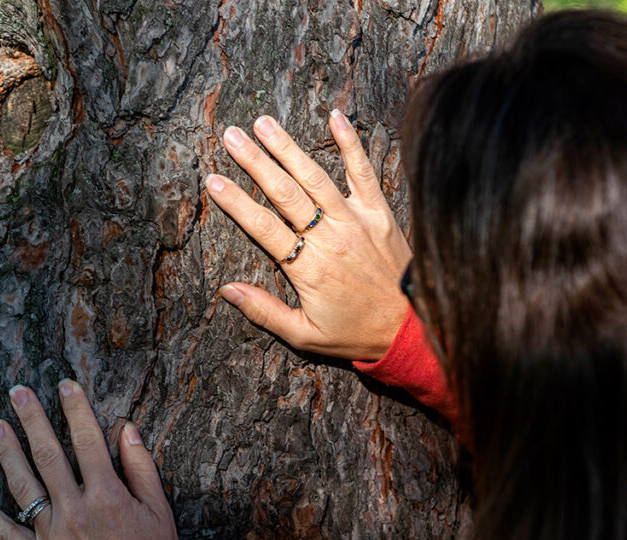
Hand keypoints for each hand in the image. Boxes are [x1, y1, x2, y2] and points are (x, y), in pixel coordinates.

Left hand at [0, 381, 183, 539]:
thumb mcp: (159, 510)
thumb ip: (141, 467)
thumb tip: (126, 429)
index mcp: (106, 496)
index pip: (87, 440)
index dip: (76, 409)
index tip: (65, 385)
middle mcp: (75, 512)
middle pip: (48, 455)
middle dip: (32, 419)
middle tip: (18, 392)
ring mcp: (52, 536)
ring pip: (23, 486)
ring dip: (7, 453)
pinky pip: (8, 535)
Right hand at [206, 109, 411, 360]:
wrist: (413, 328)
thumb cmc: (356, 333)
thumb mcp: (305, 336)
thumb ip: (265, 312)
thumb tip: (227, 291)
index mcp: (308, 268)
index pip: (263, 227)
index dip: (235, 202)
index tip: (213, 180)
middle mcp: (330, 239)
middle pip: (285, 193)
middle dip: (255, 162)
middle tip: (231, 136)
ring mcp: (356, 221)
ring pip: (316, 177)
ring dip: (288, 147)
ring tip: (264, 123)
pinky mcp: (379, 213)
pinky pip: (363, 172)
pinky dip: (351, 143)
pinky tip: (335, 117)